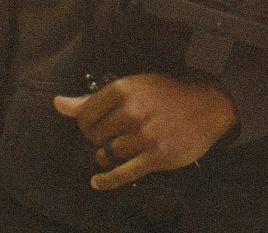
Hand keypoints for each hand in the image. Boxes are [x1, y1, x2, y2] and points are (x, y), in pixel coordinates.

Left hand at [52, 73, 236, 189]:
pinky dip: (106, 180)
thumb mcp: (133, 87)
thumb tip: (58, 104)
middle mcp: (133, 111)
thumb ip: (92, 99)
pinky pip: (122, 174)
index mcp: (124, 89)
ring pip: (108, 154)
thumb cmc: (167, 94)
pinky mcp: (156, 156)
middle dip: (100, 139)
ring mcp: (145, 135)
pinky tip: (97, 181)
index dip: (87, 124)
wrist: (209, 102)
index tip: (98, 125)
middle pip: (94, 136)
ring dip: (109, 155)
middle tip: (114, 135)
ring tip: (121, 148)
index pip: (85, 116)